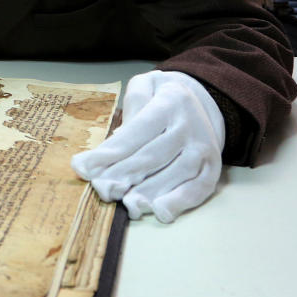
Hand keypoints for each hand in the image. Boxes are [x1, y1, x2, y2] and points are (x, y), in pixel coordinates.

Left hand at [71, 70, 223, 222]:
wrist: (205, 100)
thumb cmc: (162, 97)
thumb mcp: (146, 84)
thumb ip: (132, 103)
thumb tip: (118, 136)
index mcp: (170, 102)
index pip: (136, 132)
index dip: (109, 153)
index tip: (84, 168)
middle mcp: (189, 126)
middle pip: (151, 156)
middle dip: (123, 176)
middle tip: (101, 190)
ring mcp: (204, 148)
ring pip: (174, 174)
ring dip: (149, 193)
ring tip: (126, 205)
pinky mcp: (212, 168)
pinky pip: (199, 188)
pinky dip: (181, 202)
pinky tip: (160, 212)